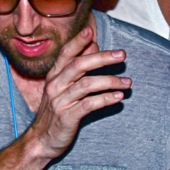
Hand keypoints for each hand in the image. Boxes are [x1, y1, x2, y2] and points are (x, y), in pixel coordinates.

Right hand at [26, 26, 130, 159]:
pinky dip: (106, 99)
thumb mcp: (63, 86)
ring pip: (86, 85)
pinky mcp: (67, 117)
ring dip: (110, 81)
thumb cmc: (56, 111)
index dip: (78, 41)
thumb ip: (78, 66)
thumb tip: (94, 45)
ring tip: (127, 82)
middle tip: (122, 55)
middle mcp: (55, 85)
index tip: (90, 30)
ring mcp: (60, 101)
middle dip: (102, 58)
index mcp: (54, 75)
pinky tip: (119, 97)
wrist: (42, 140)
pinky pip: (89, 104)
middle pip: (79, 65)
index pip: (66, 53)